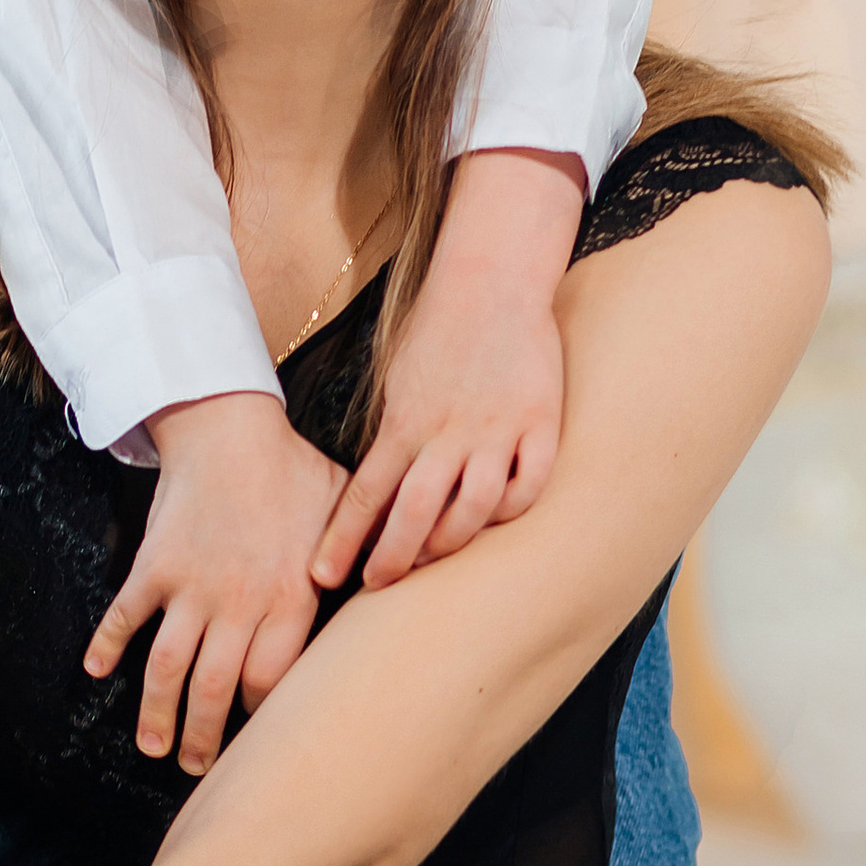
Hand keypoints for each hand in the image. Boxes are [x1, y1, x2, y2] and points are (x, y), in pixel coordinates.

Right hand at [85, 390, 347, 776]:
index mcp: (290, 599)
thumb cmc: (294, 468)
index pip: (272, 683)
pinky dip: (106, 644)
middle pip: (217, 690)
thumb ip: (364, 556)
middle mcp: (240, 604)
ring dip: (158, 714)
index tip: (258, 737)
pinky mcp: (155, 566)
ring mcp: (192, 588)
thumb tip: (404, 581)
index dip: (262, 717)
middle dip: (204, 738)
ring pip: (169, 669)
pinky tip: (96, 672)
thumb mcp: (343, 513)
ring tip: (153, 747)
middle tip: (197, 768)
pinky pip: (125, 616)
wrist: (229, 426)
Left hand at [310, 149, 582, 590]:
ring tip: (434, 559)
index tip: (323, 576)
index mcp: (404, 420)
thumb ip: (391, 439)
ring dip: (449, 543)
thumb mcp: (398, 384)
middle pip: (416, 512)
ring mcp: (498, 428)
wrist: (491, 278)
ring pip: (475, 508)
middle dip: (392, 558)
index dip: (343, 540)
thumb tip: (373, 498)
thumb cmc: (437, 333)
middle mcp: (449, 430)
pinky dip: (512, 510)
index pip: (365, 494)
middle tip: (377, 586)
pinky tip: (496, 519)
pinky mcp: (542, 422)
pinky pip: (530, 484)